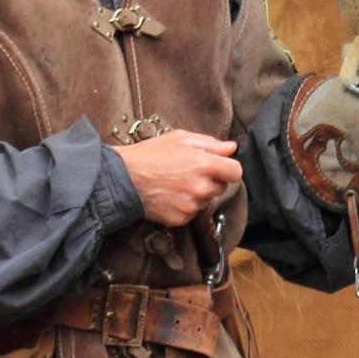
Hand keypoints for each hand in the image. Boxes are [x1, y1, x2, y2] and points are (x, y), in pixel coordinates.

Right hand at [112, 131, 241, 226]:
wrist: (123, 178)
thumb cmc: (150, 155)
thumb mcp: (180, 138)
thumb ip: (210, 143)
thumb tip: (230, 147)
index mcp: (203, 164)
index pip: (236, 172)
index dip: (229, 168)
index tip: (221, 167)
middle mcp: (200, 187)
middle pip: (221, 187)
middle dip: (211, 180)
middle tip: (191, 172)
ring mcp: (190, 205)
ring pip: (207, 200)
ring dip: (198, 193)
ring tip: (177, 183)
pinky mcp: (180, 219)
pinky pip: (193, 213)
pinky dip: (186, 205)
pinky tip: (171, 195)